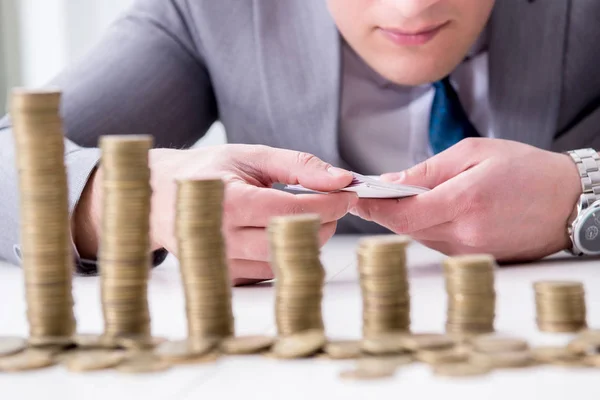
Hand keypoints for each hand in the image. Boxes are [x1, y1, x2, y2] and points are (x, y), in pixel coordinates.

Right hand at [74, 144, 357, 284]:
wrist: (160, 197)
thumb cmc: (207, 171)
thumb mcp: (251, 155)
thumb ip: (299, 165)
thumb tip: (342, 178)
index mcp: (228, 202)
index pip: (294, 211)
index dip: (330, 204)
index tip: (347, 193)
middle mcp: (223, 238)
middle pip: (295, 241)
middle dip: (324, 222)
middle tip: (328, 203)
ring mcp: (223, 264)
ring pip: (288, 261)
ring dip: (308, 239)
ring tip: (302, 214)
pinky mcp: (228, 277)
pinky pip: (272, 272)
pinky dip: (287, 252)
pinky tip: (279, 231)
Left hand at [351, 138, 581, 261]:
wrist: (569, 202)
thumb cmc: (526, 170)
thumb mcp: (474, 153)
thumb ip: (428, 170)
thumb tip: (390, 182)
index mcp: (464, 202)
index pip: (402, 215)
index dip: (373, 209)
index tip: (355, 198)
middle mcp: (465, 234)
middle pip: (405, 228)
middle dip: (384, 211)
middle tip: (368, 194)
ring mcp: (470, 251)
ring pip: (419, 236)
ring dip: (406, 218)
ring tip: (400, 197)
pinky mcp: (474, 258)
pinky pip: (437, 243)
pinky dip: (426, 226)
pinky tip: (430, 210)